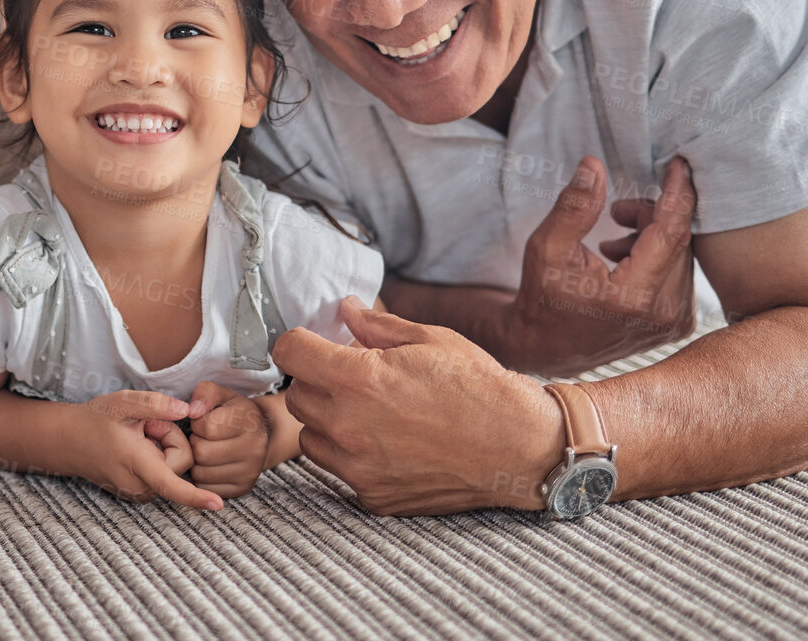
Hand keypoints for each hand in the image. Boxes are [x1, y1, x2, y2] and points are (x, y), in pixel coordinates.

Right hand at [74, 390, 224, 510]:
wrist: (70, 441)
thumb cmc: (96, 420)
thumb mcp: (123, 402)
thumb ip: (156, 404)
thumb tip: (186, 409)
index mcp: (137, 463)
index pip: (171, 485)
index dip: (196, 496)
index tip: (217, 505)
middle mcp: (140, 486)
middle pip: (181, 461)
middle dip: (169, 437)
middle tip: (144, 426)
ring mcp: (140, 492)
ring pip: (173, 466)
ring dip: (161, 446)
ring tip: (136, 436)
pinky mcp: (142, 493)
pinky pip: (164, 471)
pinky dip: (156, 455)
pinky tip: (135, 446)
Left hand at [186, 382, 269, 498]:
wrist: (259, 434)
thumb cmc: (233, 412)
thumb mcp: (221, 394)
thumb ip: (205, 393)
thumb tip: (192, 411)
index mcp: (249, 421)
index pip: (207, 427)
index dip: (197, 423)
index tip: (203, 421)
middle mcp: (255, 449)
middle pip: (202, 453)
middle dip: (195, 443)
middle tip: (203, 438)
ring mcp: (250, 471)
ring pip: (202, 473)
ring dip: (196, 462)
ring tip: (207, 449)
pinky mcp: (243, 488)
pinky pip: (207, 488)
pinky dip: (202, 478)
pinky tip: (211, 465)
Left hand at [274, 296, 563, 515]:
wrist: (518, 447)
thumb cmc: (479, 388)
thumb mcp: (431, 339)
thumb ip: (377, 326)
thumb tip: (346, 310)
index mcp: (359, 380)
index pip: (289, 352)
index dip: (300, 342)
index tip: (314, 343)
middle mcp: (349, 426)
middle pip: (297, 396)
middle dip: (318, 381)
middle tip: (353, 377)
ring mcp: (358, 467)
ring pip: (311, 437)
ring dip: (329, 421)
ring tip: (370, 413)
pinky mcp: (372, 497)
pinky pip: (339, 470)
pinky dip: (352, 456)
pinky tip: (388, 444)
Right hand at [509, 155, 697, 373]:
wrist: (547, 348)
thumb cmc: (543, 297)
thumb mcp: (546, 247)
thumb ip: (574, 206)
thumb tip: (594, 165)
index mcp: (634, 296)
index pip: (672, 231)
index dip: (677, 192)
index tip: (678, 164)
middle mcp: (664, 313)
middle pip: (679, 240)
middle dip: (652, 214)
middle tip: (617, 209)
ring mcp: (674, 322)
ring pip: (682, 255)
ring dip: (654, 235)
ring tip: (613, 240)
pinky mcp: (677, 324)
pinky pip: (680, 272)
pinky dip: (658, 254)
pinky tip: (625, 258)